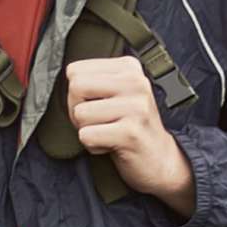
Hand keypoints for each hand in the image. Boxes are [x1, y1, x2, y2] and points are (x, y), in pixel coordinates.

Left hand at [64, 56, 194, 215]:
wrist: (161, 160)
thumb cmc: (131, 126)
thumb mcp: (117, 93)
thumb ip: (94, 80)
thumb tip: (65, 78)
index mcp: (129, 67)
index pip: (75, 70)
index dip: (79, 94)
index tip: (99, 106)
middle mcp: (136, 82)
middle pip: (75, 88)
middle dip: (78, 110)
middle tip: (100, 122)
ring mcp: (136, 107)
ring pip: (80, 114)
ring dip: (88, 130)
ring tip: (109, 133)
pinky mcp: (130, 133)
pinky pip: (87, 136)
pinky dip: (94, 146)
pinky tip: (112, 145)